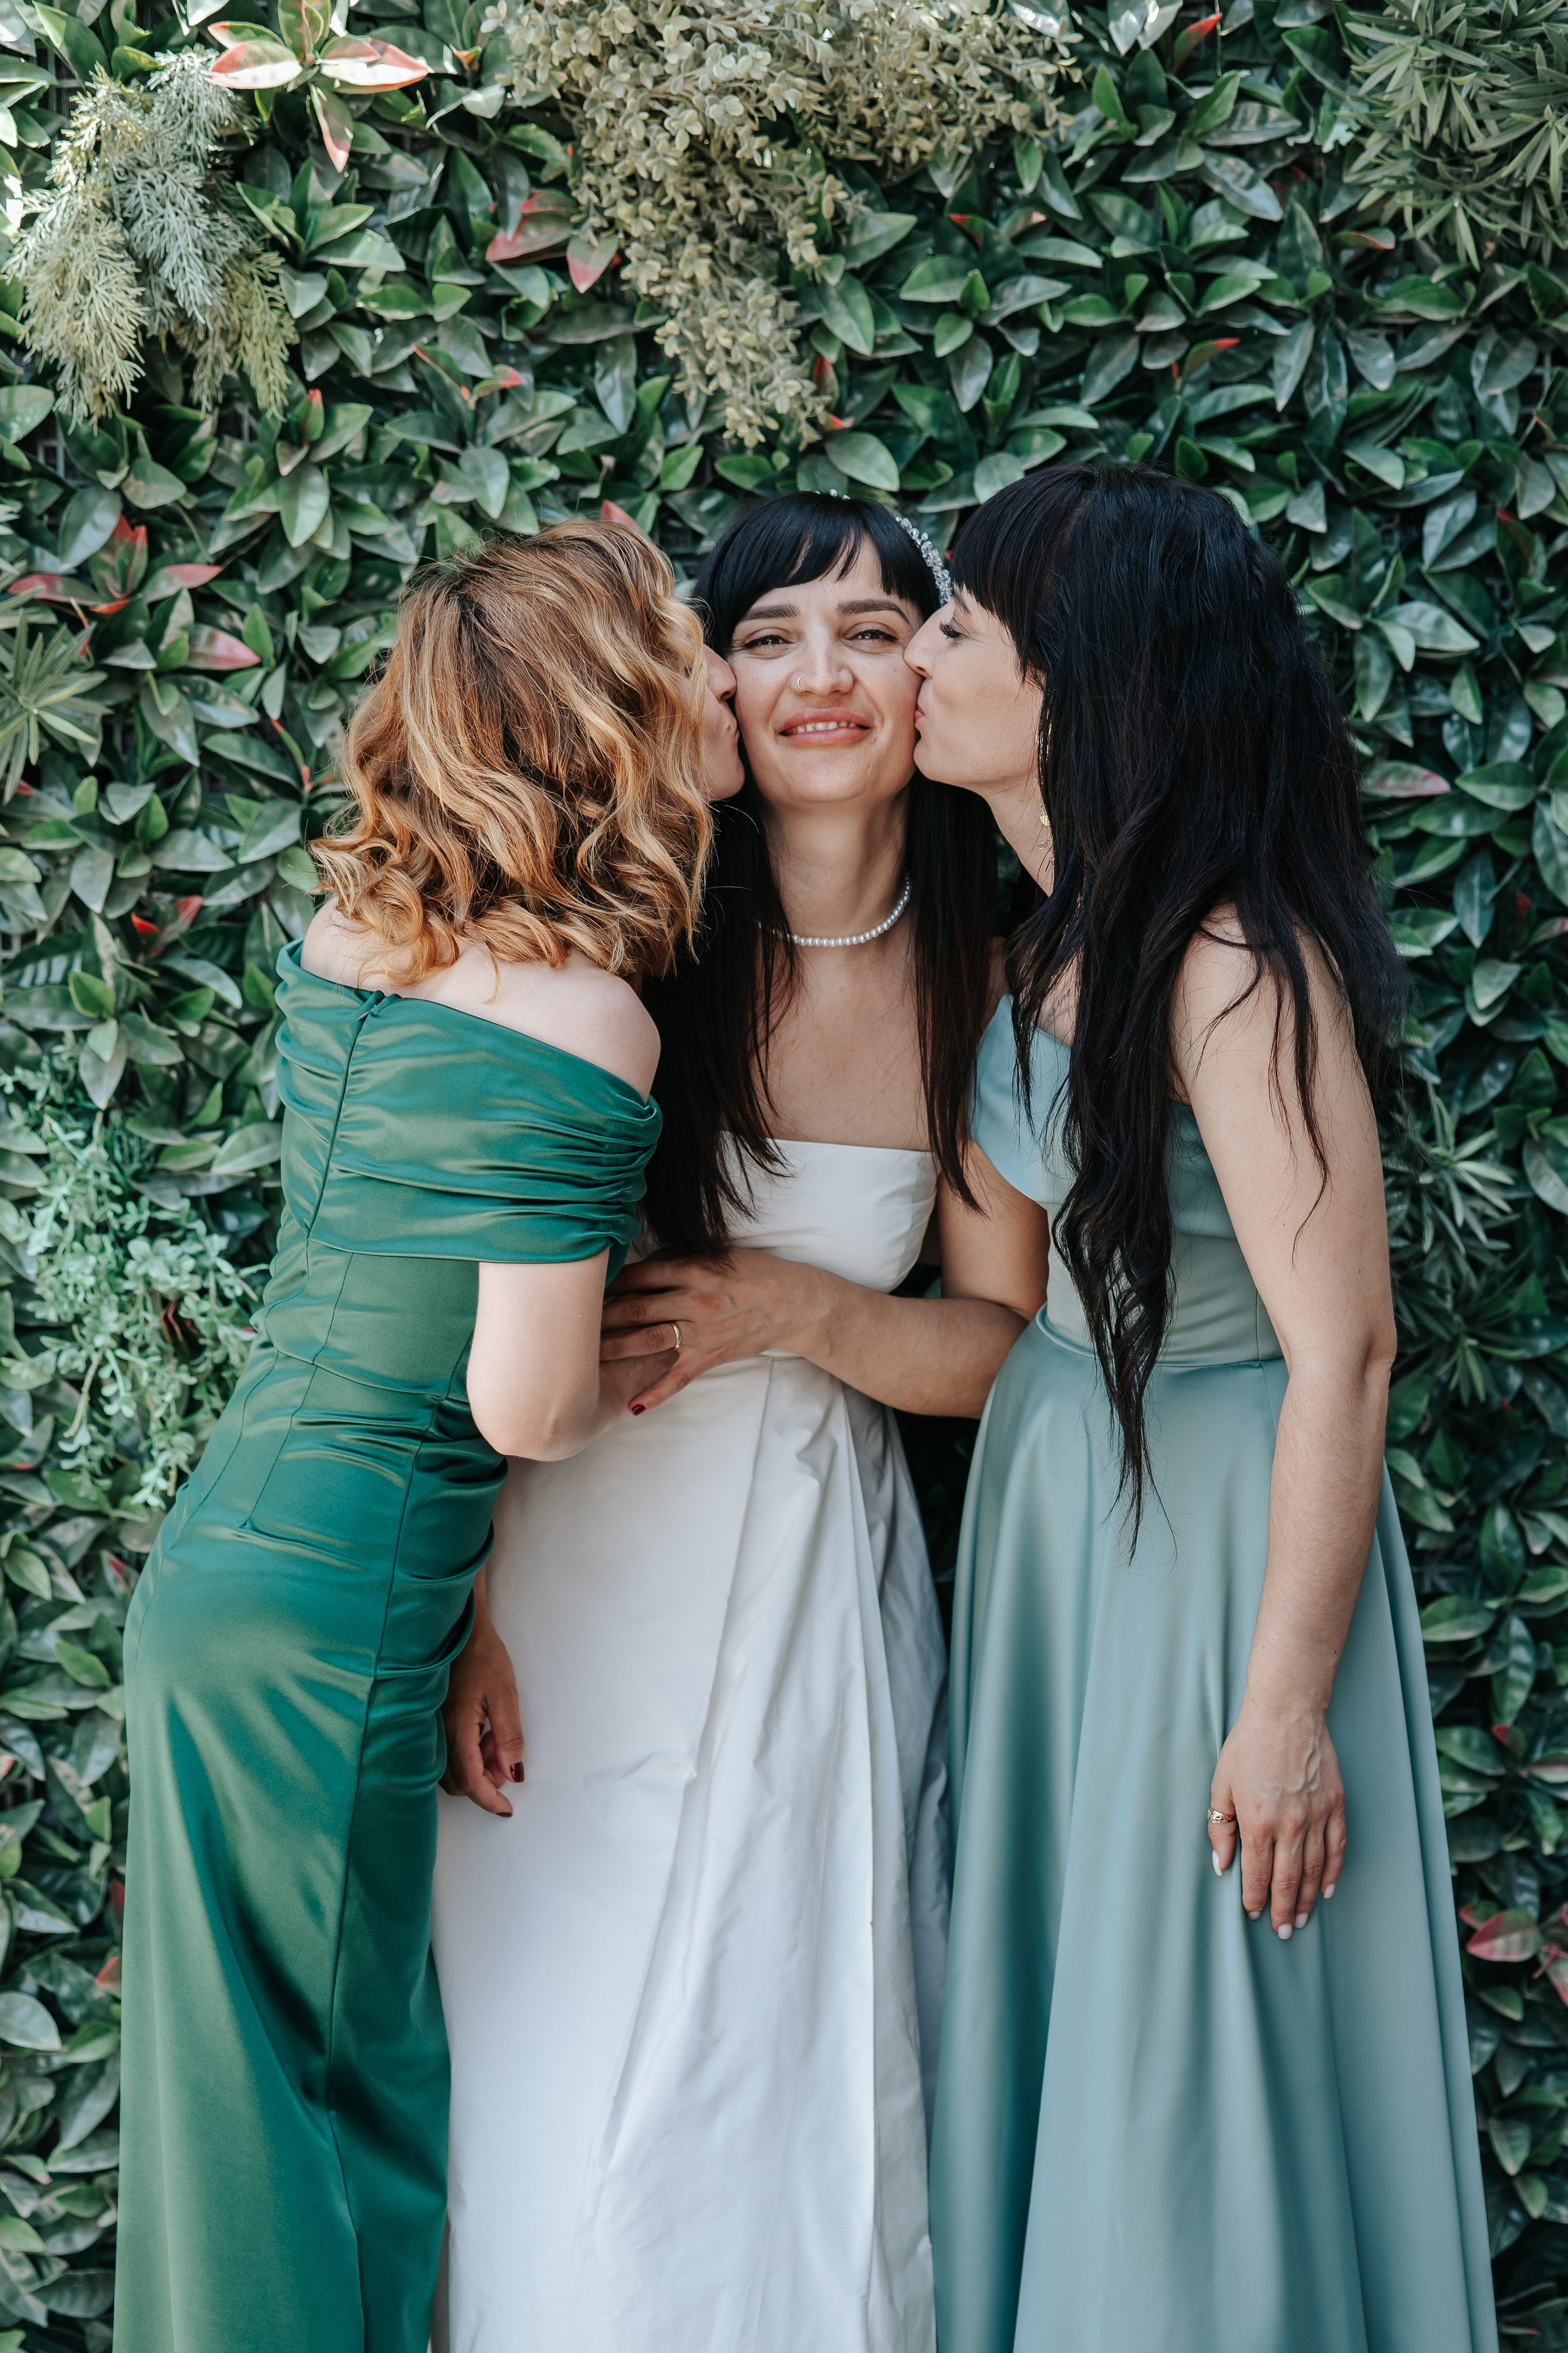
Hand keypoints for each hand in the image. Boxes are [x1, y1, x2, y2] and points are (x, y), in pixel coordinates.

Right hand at [441, 1593, 523, 1816]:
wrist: (461, 1630)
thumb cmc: (484, 1658)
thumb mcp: (506, 1695)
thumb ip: (509, 1737)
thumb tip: (513, 1774)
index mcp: (457, 1728)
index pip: (470, 1780)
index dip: (489, 1800)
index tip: (506, 1809)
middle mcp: (437, 1733)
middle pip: (457, 1782)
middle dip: (484, 1781)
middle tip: (505, 1757)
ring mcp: (431, 1727)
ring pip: (449, 1770)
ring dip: (475, 1767)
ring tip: (495, 1739)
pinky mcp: (432, 1721)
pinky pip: (445, 1753)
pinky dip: (466, 1754)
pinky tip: (482, 1732)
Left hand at [600, 1250, 827, 1411]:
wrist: (793, 1303)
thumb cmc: (753, 1273)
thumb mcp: (716, 1255)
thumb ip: (678, 1260)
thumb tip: (640, 1266)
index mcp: (694, 1269)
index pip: (640, 1275)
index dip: (610, 1282)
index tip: (586, 1288)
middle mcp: (695, 1299)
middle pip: (637, 1308)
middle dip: (602, 1316)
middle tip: (571, 1323)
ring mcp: (702, 1331)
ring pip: (649, 1340)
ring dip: (616, 1348)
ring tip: (585, 1357)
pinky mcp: (711, 1356)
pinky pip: (678, 1378)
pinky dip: (656, 1393)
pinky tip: (633, 1406)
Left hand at [1208, 1692, 1345, 1936]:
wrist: (1286, 1712)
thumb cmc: (1248, 1745)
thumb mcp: (1221, 1783)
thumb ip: (1220, 1827)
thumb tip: (1222, 1864)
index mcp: (1258, 1821)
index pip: (1257, 1873)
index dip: (1255, 1898)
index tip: (1253, 1914)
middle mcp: (1290, 1825)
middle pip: (1288, 1880)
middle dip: (1284, 1910)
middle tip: (1283, 1931)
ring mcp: (1316, 1816)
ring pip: (1314, 1870)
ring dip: (1308, 1899)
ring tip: (1302, 1919)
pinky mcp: (1335, 1805)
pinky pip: (1337, 1848)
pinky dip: (1333, 1872)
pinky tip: (1327, 1889)